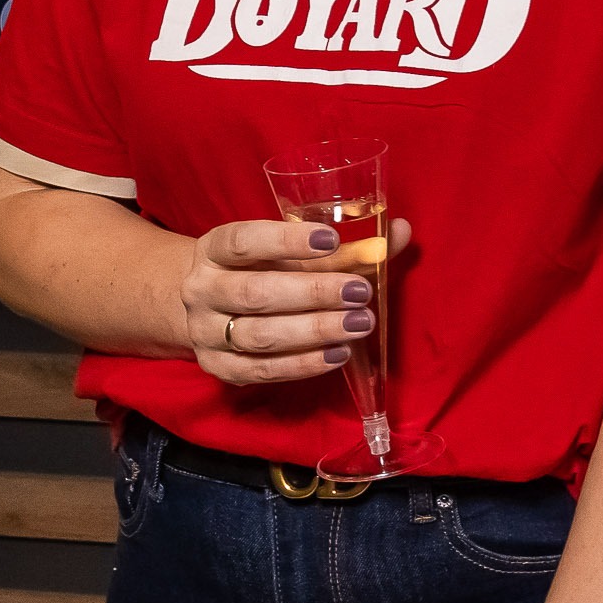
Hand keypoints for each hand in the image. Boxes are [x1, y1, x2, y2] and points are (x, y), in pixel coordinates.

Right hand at [174, 213, 410, 387]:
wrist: (214, 309)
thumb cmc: (266, 270)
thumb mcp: (294, 252)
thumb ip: (347, 246)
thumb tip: (401, 231)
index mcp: (214, 249)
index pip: (243, 241)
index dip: (286, 240)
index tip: (331, 239)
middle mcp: (201, 289)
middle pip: (255, 293)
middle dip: (313, 292)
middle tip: (360, 292)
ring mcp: (204, 332)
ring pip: (259, 335)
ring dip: (314, 330)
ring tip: (360, 324)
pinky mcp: (218, 367)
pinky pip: (261, 371)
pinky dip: (303, 364)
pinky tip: (339, 353)